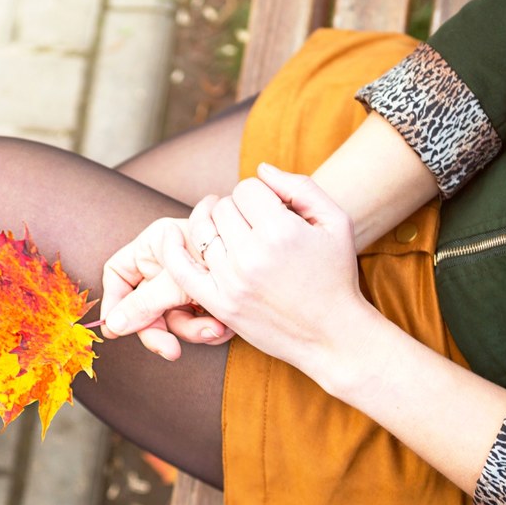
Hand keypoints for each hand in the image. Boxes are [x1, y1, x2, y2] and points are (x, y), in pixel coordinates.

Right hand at [99, 216, 233, 359]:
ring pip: (173, 318)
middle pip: (144, 305)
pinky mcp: (210, 297)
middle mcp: (169, 262)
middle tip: (171, 351)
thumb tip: (111, 327)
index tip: (116, 330)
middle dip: (161, 329)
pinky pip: (198, 320)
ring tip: (216, 329)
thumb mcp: (181, 280)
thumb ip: (146, 303)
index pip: (118, 274)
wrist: (282, 260)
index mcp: (155, 245)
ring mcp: (190, 282)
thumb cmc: (227, 255)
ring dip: (194, 330)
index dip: (114, 302)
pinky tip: (227, 326)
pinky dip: (211, 327)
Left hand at [108, 164, 374, 376]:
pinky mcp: (219, 303)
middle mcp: (251, 255)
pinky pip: (180, 268)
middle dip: (238, 209)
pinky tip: (168, 232)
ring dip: (213, 224)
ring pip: (203, 231)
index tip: (271, 209)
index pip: (247, 188)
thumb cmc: (336, 275)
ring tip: (227, 227)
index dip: (259, 193)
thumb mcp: (336, 222)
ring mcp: (232, 281)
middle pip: (223, 207)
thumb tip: (261, 168)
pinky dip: (170, 247)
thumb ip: (301, 187)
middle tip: (254, 223)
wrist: (333, 336)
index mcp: (281, 231)